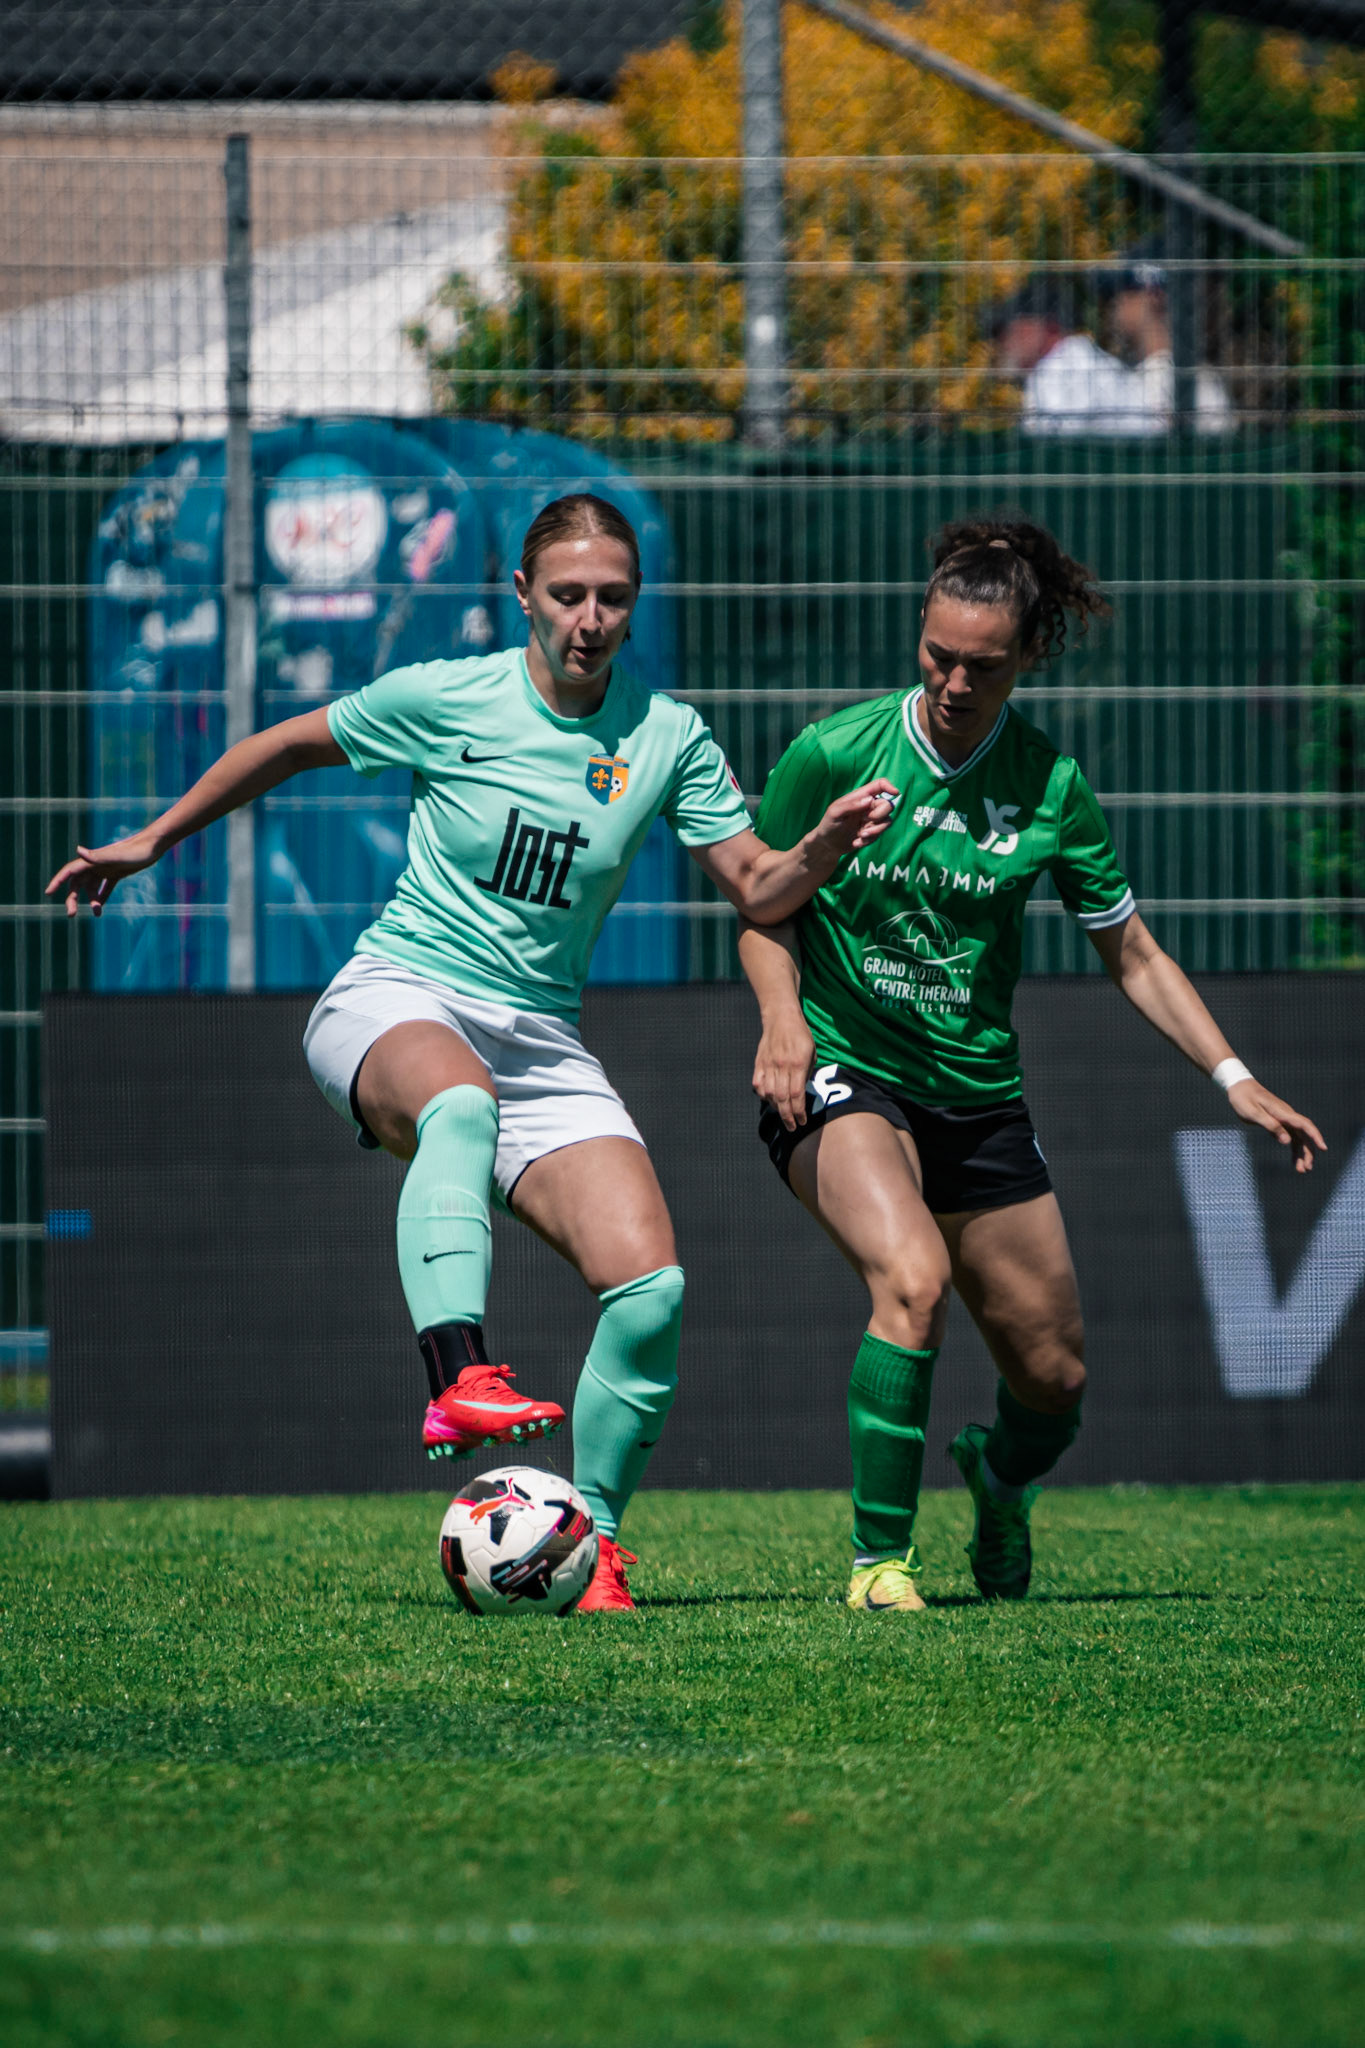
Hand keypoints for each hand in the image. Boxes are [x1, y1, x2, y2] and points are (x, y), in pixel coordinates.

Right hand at [45, 830, 161, 917]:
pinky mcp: (117, 873)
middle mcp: (96, 864)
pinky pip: (105, 887)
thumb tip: (78, 850)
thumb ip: (97, 856)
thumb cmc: (134, 851)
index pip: (69, 872)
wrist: (152, 846)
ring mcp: (106, 868)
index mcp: (92, 860)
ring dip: (91, 900)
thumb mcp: (116, 856)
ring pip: (92, 887)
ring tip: (96, 914)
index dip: (57, 881)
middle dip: (73, 898)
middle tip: (71, 914)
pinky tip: (100, 908)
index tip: (48, 893)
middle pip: (78, 883)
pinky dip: (102, 896)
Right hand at [753, 1014, 815, 1131]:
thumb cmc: (800, 1036)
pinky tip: (769, 1099)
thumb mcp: (812, 1053)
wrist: (781, 1018)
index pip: (797, 1094)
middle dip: (787, 1116)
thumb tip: (801, 1093)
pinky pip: (758, 1084)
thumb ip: (806, 1073)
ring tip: (782, 1114)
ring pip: (769, 1094)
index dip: (799, 1111)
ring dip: (776, 1108)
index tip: (801, 1121)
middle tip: (792, 1126)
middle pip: (782, 1098)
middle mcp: (782, 1066)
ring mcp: (768, 1064)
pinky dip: (763, 1095)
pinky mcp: (759, 1063)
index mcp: (798, 1063)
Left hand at [808, 779, 899, 856]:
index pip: (880, 785)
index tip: (895, 793)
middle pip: (888, 805)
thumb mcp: (835, 813)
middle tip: (865, 820)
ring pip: (887, 821)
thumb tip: (870, 800)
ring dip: (875, 831)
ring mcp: (872, 819)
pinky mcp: (872, 831)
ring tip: (860, 836)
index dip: (889, 786)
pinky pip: (880, 834)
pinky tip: (856, 842)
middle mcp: (869, 806)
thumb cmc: (829, 824)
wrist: (828, 844)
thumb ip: (851, 805)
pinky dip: (869, 840)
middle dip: (879, 815)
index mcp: (860, 796)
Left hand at [1227, 1080, 1326, 1173]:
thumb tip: (1287, 1141)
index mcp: (1282, 1112)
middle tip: (1307, 1168)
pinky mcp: (1278, 1121)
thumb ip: (1270, 1126)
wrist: (1239, 1087)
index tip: (1323, 1148)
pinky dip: (1293, 1148)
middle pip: (1304, 1134)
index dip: (1315, 1136)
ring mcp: (1284, 1118)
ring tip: (1302, 1170)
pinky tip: (1294, 1160)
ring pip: (1298, 1137)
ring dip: (1301, 1153)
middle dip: (1308, 1151)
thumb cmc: (1243, 1099)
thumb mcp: (1253, 1113)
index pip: (1304, 1125)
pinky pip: (1290, 1136)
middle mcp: (1287, 1115)